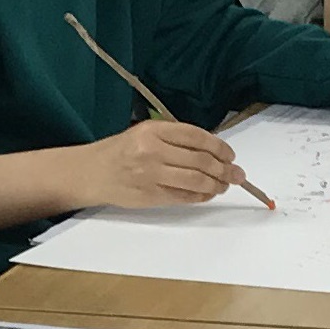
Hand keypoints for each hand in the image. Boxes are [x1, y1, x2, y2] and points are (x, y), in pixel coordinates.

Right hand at [71, 119, 242, 208]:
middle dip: (225, 169)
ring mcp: (151, 175)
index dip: (220, 147)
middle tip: (238, 174)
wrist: (92, 172)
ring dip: (217, 184)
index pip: (197, 137)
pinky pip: (184, 197)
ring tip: (225, 185)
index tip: (231, 155)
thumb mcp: (145, 133)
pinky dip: (201, 196)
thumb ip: (175, 138)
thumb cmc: (122, 151)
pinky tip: (208, 194)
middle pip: (201, 160)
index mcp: (153, 130)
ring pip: (196, 181)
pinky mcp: (150, 195)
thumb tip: (213, 151)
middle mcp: (153, 151)